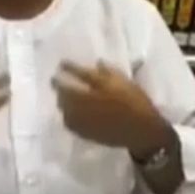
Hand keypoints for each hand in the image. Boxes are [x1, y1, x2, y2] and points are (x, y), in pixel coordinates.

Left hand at [52, 60, 171, 156]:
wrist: (140, 130)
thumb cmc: (136, 103)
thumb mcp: (126, 83)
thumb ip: (109, 72)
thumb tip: (97, 62)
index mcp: (97, 86)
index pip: (78, 73)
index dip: (68, 67)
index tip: (61, 63)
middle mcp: (85, 102)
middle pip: (65, 92)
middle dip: (58, 85)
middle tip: (55, 81)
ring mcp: (82, 118)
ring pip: (64, 107)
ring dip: (61, 100)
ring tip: (61, 97)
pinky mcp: (84, 131)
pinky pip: (69, 121)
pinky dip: (66, 115)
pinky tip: (69, 114)